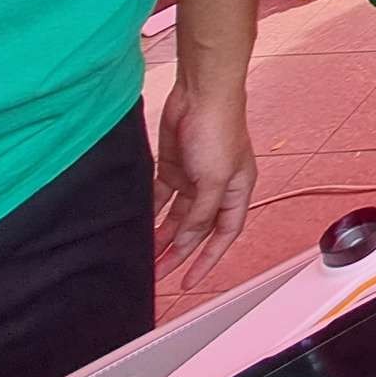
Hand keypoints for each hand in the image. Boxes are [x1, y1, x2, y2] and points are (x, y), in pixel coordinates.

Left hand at [153, 82, 257, 287]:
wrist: (201, 95)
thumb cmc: (220, 128)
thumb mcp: (215, 179)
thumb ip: (202, 213)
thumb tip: (187, 239)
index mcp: (237, 191)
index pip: (224, 234)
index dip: (208, 260)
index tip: (190, 281)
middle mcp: (217, 187)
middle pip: (196, 229)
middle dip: (178, 253)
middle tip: (157, 274)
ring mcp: (194, 177)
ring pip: (176, 217)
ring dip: (162, 236)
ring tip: (144, 256)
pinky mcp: (173, 166)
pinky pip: (160, 197)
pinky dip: (151, 212)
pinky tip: (138, 224)